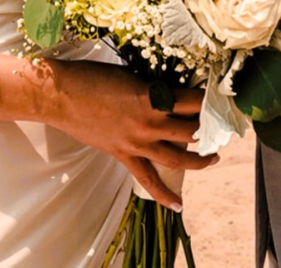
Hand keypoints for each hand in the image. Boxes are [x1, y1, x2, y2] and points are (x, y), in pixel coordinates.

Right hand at [34, 58, 214, 210]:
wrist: (60, 95)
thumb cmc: (92, 77)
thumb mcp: (130, 75)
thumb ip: (152, 88)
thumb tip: (171, 94)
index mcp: (153, 97)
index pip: (193, 100)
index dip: (208, 99)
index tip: (217, 98)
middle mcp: (150, 123)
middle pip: (192, 130)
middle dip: (210, 129)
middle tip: (219, 127)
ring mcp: (138, 143)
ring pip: (180, 159)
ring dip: (201, 160)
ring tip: (213, 158)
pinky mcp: (124, 155)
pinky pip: (149, 180)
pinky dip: (165, 194)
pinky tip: (179, 205)